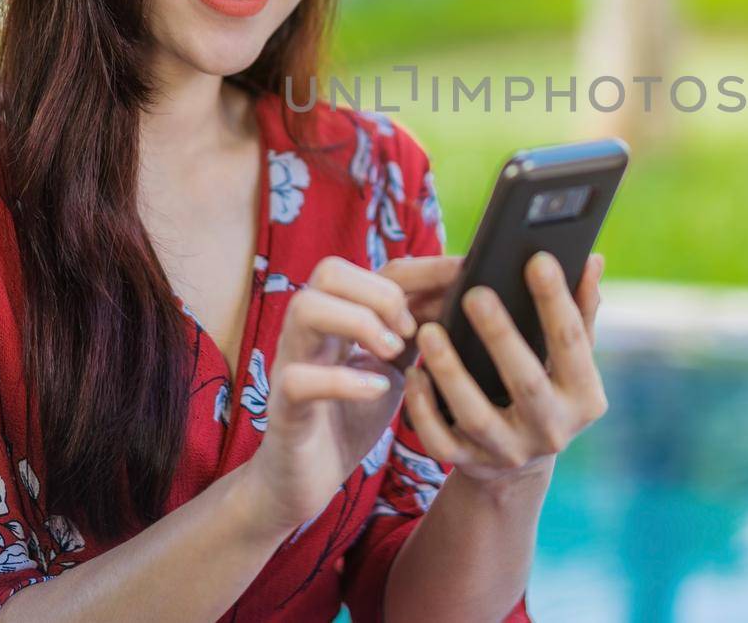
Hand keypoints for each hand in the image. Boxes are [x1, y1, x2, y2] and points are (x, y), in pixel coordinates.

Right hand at [241, 255, 457, 536]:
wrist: (306, 479)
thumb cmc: (351, 416)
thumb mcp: (393, 368)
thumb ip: (415, 335)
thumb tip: (462, 301)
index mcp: (340, 316)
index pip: (377, 270)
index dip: (424, 269)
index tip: (464, 276)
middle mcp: (311, 331)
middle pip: (330, 271)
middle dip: (381, 292)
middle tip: (411, 331)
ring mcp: (291, 363)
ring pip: (305, 307)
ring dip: (360, 323)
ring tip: (393, 354)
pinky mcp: (283, 407)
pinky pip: (297, 378)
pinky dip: (343, 380)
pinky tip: (377, 390)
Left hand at [402, 251, 607, 486]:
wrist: (519, 466)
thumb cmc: (548, 388)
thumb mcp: (570, 360)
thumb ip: (581, 311)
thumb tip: (593, 259)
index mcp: (584, 397)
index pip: (573, 343)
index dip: (556, 301)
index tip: (538, 260)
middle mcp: (552, 430)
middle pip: (525, 381)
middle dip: (500, 337)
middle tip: (475, 294)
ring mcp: (509, 451)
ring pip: (475, 414)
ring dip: (450, 372)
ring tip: (429, 331)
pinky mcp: (470, 464)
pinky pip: (441, 441)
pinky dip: (424, 409)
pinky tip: (413, 374)